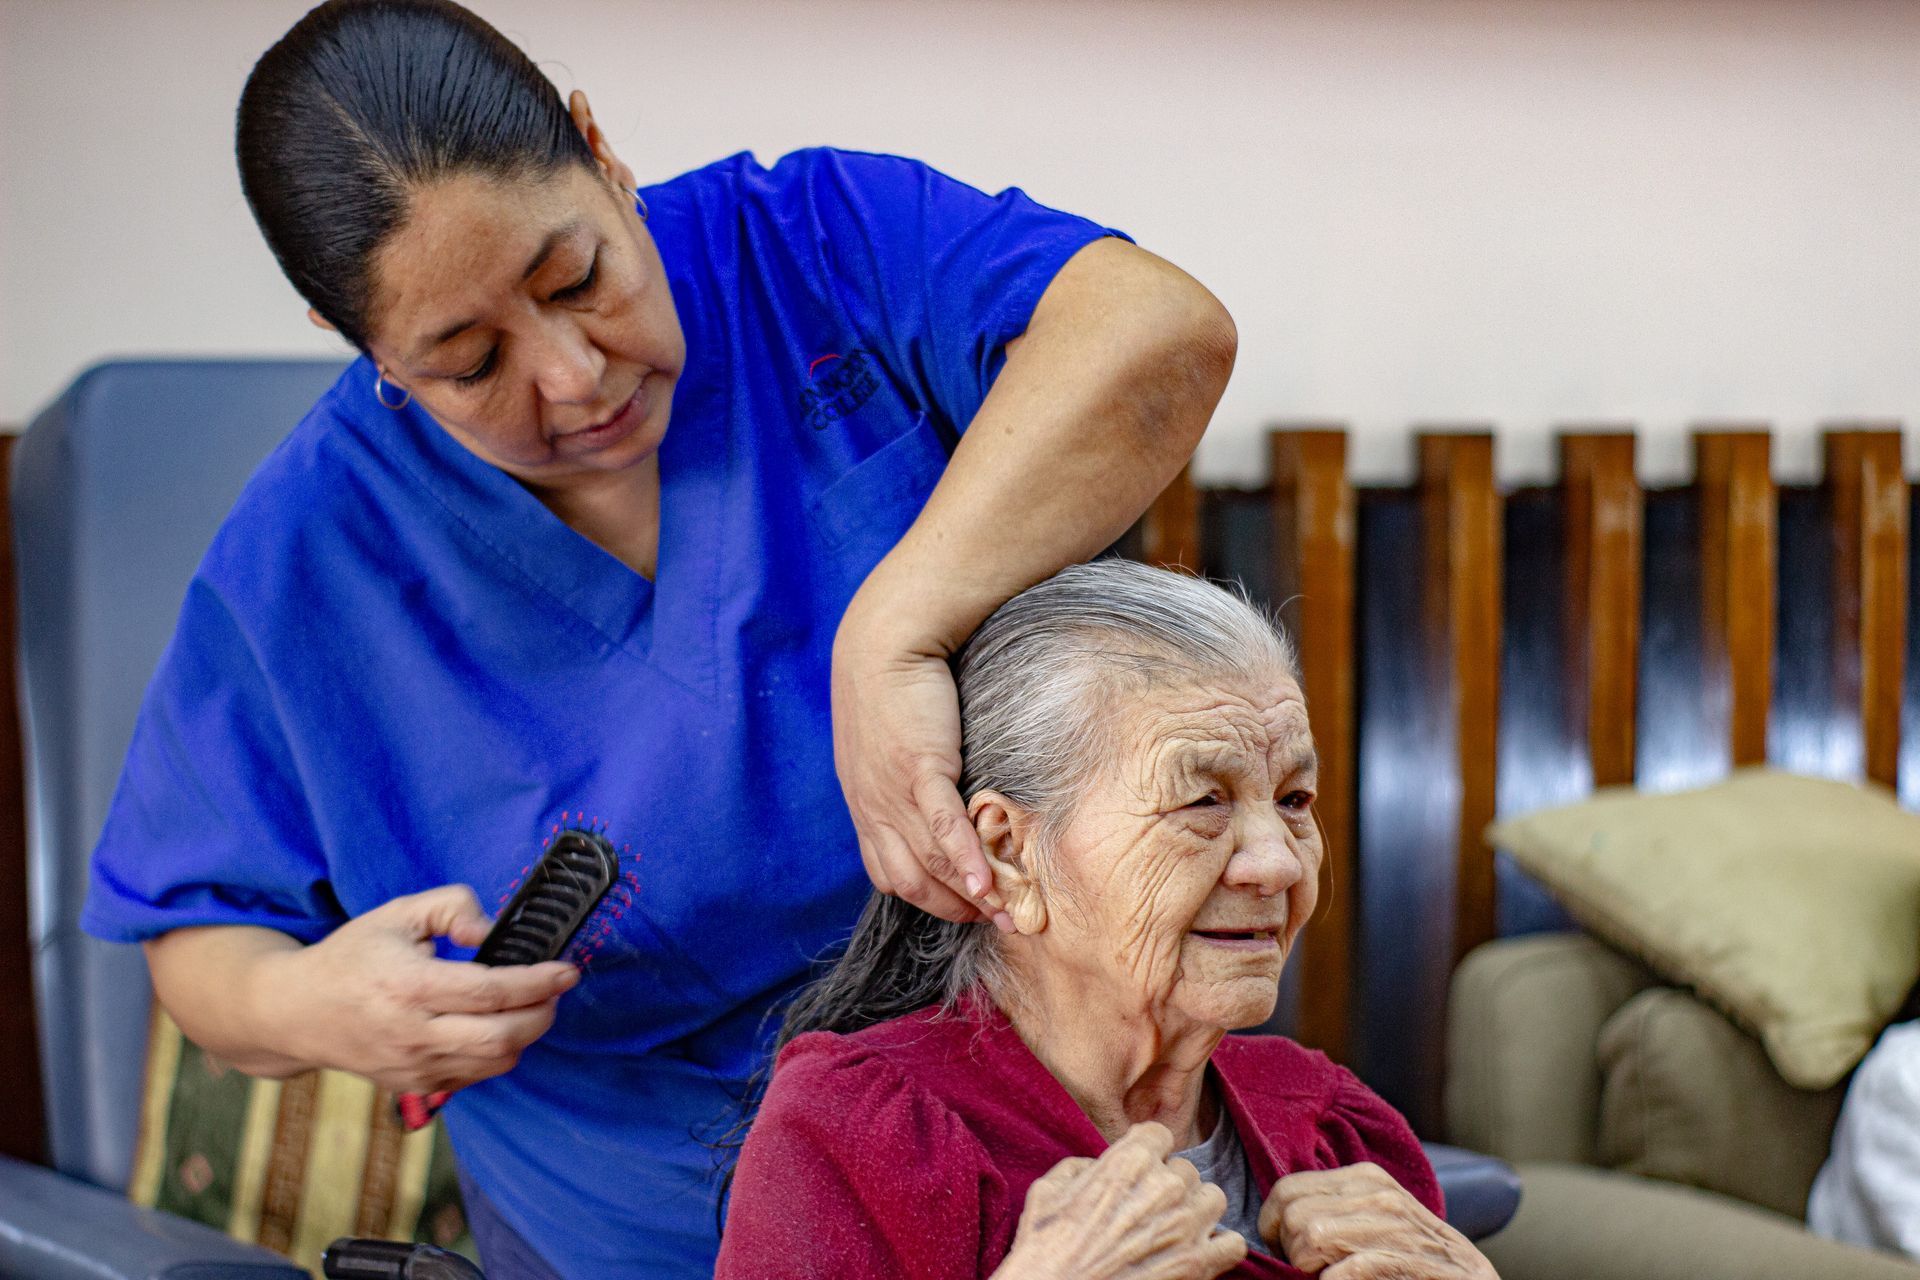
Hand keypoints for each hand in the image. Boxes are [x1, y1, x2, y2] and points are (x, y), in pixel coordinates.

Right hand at [259, 885, 578, 1093]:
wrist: (295, 1012)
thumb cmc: (352, 957)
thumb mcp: (398, 913)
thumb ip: (452, 906)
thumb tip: (491, 931)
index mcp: (408, 987)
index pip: (489, 992)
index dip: (538, 982)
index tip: (568, 970)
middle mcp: (411, 1034)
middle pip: (501, 1037)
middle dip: (542, 1013)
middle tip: (554, 990)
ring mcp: (412, 1067)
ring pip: (494, 1063)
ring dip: (526, 1035)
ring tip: (530, 1006)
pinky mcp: (414, 1086)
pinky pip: (475, 1076)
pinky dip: (498, 1054)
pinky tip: (495, 1027)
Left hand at [830, 603, 1007, 925]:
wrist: (886, 640)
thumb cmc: (893, 686)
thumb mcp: (883, 746)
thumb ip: (901, 782)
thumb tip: (935, 808)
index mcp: (865, 805)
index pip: (891, 874)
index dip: (929, 899)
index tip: (966, 908)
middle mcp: (874, 808)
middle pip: (913, 880)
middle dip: (955, 908)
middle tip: (996, 921)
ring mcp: (894, 794)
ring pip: (932, 862)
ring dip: (971, 895)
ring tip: (1008, 912)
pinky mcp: (920, 770)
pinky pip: (944, 828)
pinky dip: (966, 862)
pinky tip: (988, 885)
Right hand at [994, 1123, 1247, 1279]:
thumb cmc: (1045, 1247)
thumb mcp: (1048, 1189)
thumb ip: (1082, 1167)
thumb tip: (1099, 1167)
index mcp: (1129, 1161)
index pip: (1159, 1134)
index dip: (1146, 1151)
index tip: (1137, 1169)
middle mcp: (1164, 1187)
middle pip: (1186, 1168)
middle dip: (1168, 1185)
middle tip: (1146, 1208)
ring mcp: (1185, 1226)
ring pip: (1214, 1197)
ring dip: (1197, 1209)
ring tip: (1175, 1226)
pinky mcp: (1197, 1265)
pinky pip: (1233, 1244)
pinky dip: (1220, 1247)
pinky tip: (1197, 1251)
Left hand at [1259, 1163, 1496, 1278]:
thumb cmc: (1416, 1259)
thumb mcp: (1374, 1221)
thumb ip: (1334, 1211)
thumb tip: (1276, 1225)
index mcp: (1364, 1178)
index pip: (1286, 1189)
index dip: (1273, 1227)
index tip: (1288, 1254)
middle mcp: (1378, 1193)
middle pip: (1293, 1216)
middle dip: (1292, 1253)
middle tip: (1312, 1272)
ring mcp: (1396, 1225)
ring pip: (1312, 1237)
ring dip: (1312, 1271)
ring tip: (1330, 1277)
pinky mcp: (1410, 1260)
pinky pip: (1345, 1269)